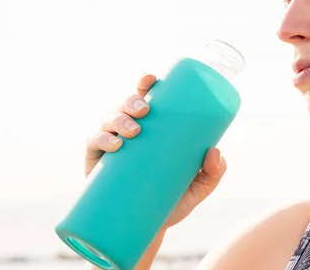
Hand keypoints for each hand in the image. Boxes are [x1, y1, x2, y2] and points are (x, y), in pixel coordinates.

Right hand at [84, 73, 227, 229]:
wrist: (148, 229)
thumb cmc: (172, 199)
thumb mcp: (197, 187)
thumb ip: (213, 172)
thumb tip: (216, 152)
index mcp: (151, 127)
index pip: (145, 97)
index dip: (145, 83)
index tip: (151, 79)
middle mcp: (128, 129)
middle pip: (125, 104)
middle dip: (132, 100)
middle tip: (145, 112)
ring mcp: (110, 143)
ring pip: (108, 119)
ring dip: (118, 119)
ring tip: (133, 131)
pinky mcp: (96, 162)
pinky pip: (93, 142)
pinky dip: (101, 139)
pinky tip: (113, 144)